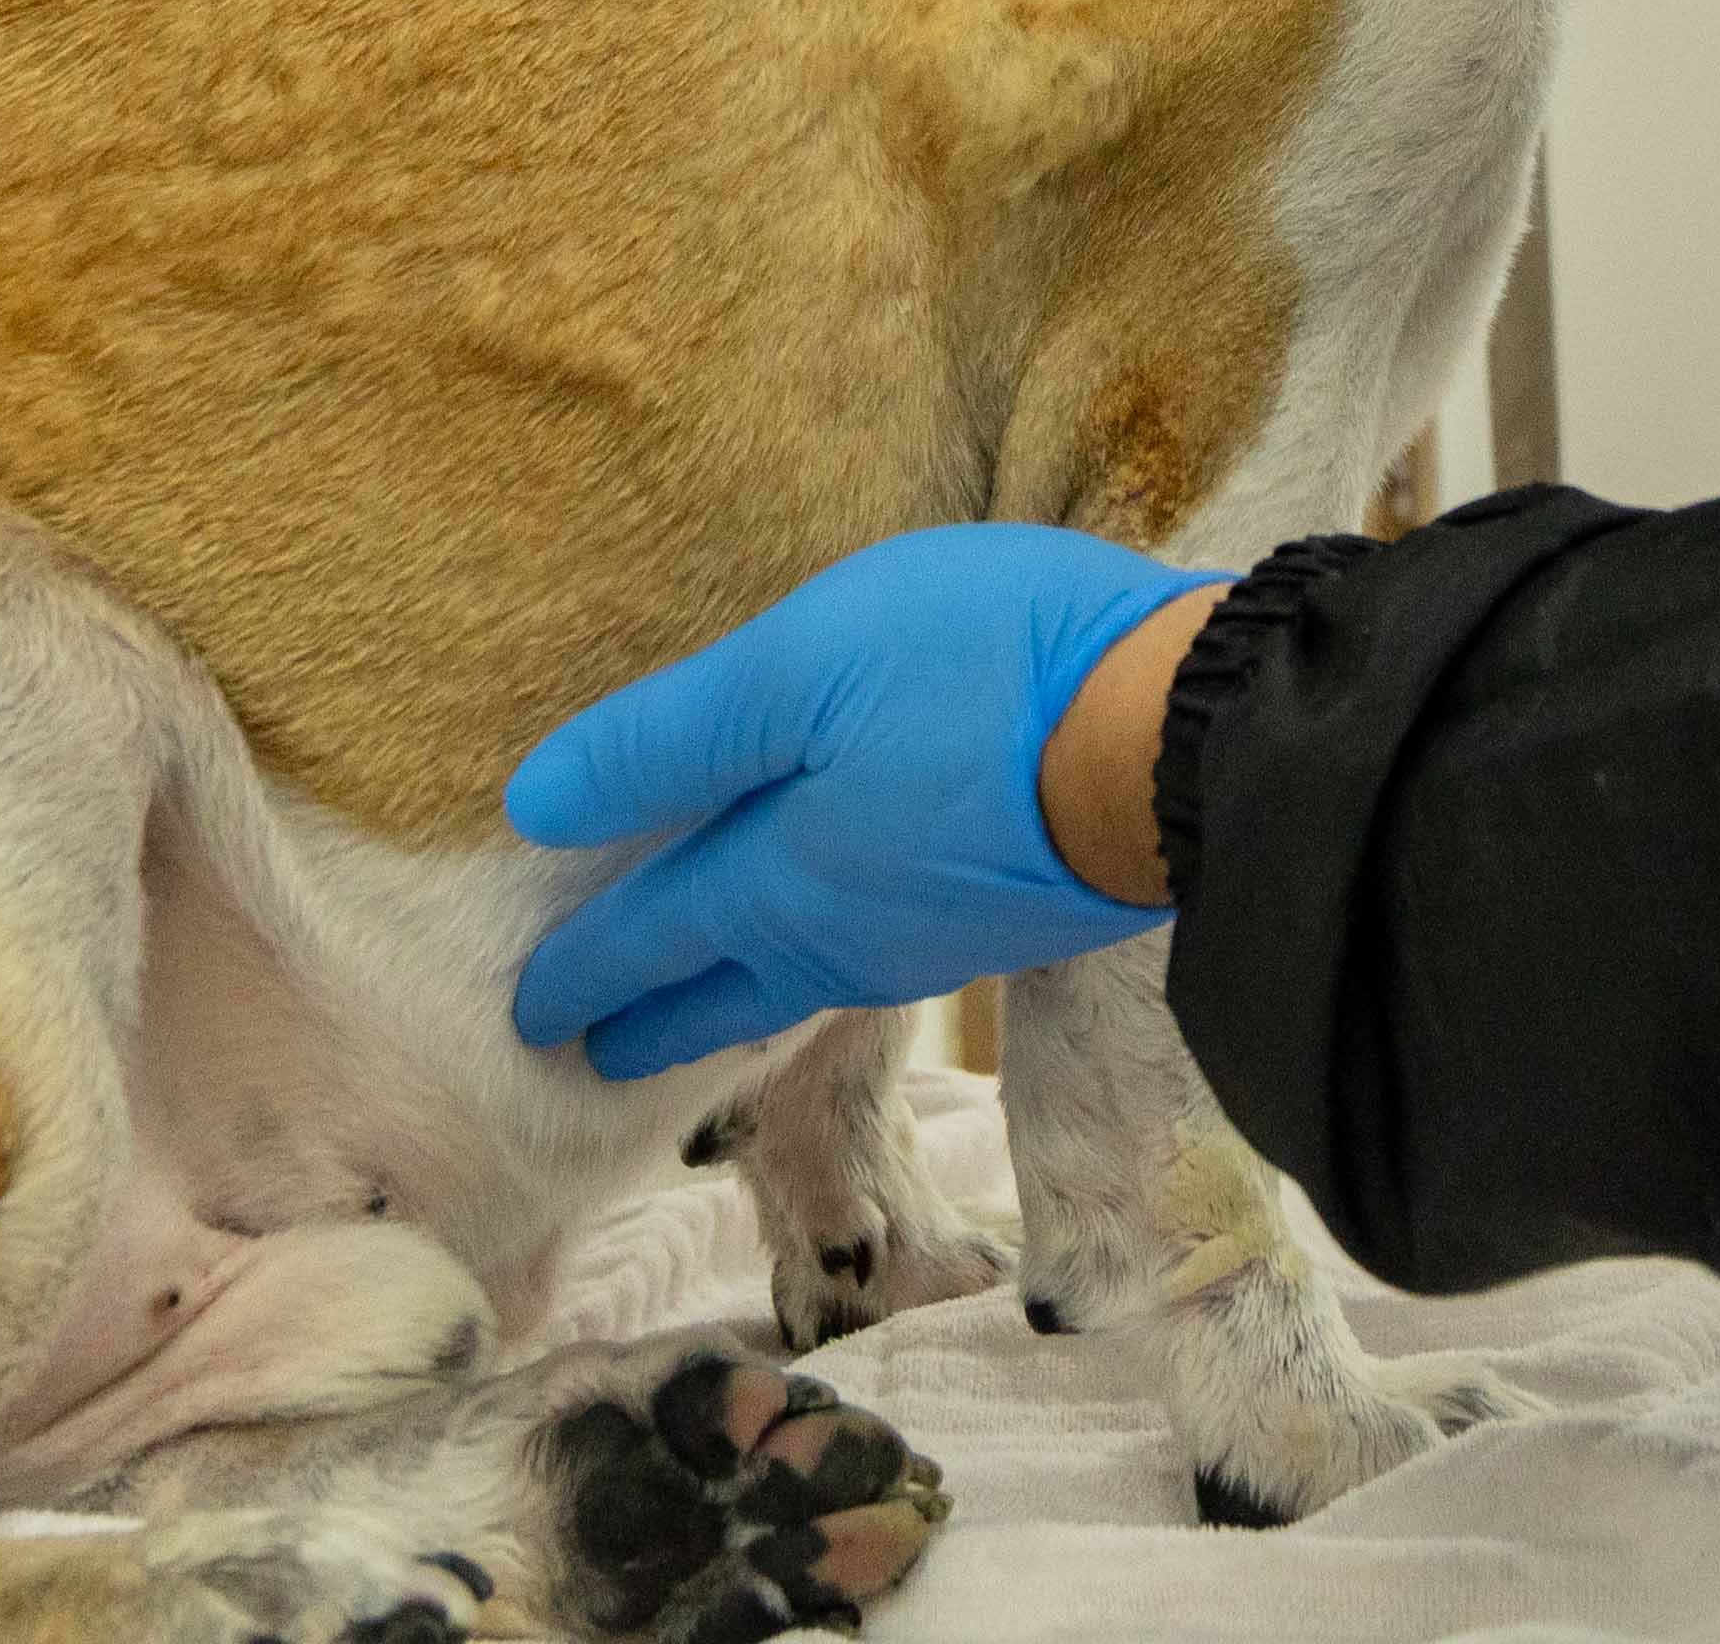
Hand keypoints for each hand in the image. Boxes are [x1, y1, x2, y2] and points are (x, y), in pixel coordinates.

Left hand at [505, 526, 1222, 1082]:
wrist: (1190, 741)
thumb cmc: (982, 677)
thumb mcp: (807, 667)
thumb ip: (677, 736)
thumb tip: (536, 808)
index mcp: (781, 880)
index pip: (656, 932)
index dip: (586, 966)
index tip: (528, 1013)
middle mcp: (850, 931)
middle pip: (729, 984)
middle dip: (656, 1016)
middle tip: (594, 1053)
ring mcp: (940, 931)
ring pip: (806, 977)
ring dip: (739, 999)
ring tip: (706, 1010)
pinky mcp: (1017, 910)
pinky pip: (880, 953)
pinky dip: (825, 962)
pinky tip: (846, 939)